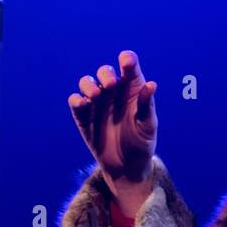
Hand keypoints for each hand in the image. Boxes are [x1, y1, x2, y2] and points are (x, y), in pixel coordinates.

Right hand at [69, 50, 157, 214]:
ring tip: (96, 96)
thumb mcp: (148, 125)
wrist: (126, 166)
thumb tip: (151, 84)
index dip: (127, 60)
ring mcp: (97, 102)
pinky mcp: (83, 115)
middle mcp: (114, 92)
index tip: (126, 60)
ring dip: (89, 85)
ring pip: (87, 82)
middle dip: (106, 74)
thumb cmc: (142, 142)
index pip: (129, 67)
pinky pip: (75, 101)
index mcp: (133, 89)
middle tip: (110, 85)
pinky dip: (77, 100)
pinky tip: (83, 104)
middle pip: (105, 72)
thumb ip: (146, 105)